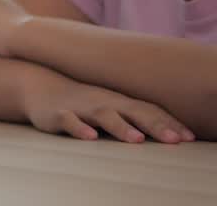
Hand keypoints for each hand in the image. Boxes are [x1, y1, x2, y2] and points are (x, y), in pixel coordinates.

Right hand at [23, 78, 195, 143]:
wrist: (39, 86)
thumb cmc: (81, 101)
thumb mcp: (110, 105)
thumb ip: (135, 116)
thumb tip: (168, 131)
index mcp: (118, 100)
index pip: (149, 111)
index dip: (169, 123)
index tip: (189, 138)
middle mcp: (103, 102)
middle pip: (133, 112)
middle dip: (154, 126)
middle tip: (174, 140)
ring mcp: (81, 107)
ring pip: (103, 116)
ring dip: (120, 127)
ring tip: (136, 139)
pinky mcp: (58, 114)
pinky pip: (69, 121)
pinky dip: (80, 129)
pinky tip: (90, 137)